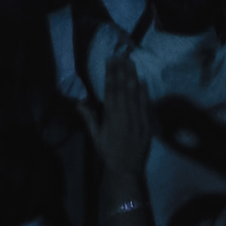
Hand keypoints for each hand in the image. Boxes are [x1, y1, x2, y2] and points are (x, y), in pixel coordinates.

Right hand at [95, 41, 155, 201]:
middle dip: (121, 71)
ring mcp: (137, 120)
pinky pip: (145, 106)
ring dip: (133, 77)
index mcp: (111, 118)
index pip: (110, 91)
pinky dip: (144, 93)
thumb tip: (79, 101)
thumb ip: (89, 118)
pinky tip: (143, 81)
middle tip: (121, 55)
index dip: (110, 75)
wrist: (126, 170)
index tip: (110, 61)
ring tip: (131, 62)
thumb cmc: (108, 152)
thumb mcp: (95, 137)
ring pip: (134, 94)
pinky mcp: (147, 125)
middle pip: (123, 89)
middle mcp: (124, 116)